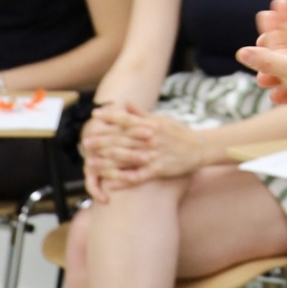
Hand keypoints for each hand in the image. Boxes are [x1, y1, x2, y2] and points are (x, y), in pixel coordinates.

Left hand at [82, 105, 202, 195]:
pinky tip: (110, 183)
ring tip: (91, 162)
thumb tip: (125, 104)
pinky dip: (124, 180)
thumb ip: (142, 113)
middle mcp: (150, 139)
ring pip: (126, 158)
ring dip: (107, 161)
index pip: (127, 118)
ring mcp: (153, 155)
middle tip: (86, 142)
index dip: (110, 116)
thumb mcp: (163, 118)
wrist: (200, 148)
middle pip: (122, 138)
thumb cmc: (180, 132)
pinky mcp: (158, 170)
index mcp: (151, 125)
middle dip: (102, 140)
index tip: (95, 114)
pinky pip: (138, 177)